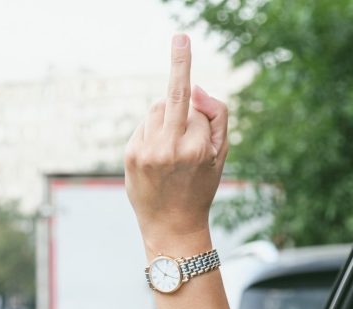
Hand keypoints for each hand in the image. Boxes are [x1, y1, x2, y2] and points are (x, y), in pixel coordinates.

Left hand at [124, 34, 229, 256]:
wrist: (172, 226)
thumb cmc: (201, 187)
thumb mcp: (222, 155)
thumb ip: (217, 115)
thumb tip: (195, 88)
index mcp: (196, 147)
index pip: (195, 106)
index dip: (193, 94)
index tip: (179, 38)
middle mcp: (169, 147)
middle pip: (173, 98)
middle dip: (180, 78)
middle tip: (181, 42)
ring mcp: (146, 151)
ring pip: (156, 110)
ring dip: (166, 118)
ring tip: (171, 148)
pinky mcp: (130, 155)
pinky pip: (143, 125)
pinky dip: (152, 132)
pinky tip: (157, 156)